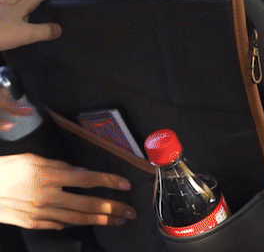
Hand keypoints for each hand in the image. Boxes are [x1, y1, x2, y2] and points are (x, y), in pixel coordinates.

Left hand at [0, 0, 61, 50]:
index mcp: (23, 1)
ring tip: (26, 13)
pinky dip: (11, 7)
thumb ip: (43, 31)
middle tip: (41, 7)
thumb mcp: (24, 35)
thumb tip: (60, 29)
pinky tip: (9, 18)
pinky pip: (7, 2)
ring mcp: (2, 2)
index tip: (52, 2)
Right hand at [0, 153, 136, 229]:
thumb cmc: (10, 168)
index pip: (87, 180)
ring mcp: (42, 214)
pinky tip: (92, 222)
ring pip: (78, 219)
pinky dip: (79, 223)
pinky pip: (62, 225)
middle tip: (130, 212)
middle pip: (87, 204)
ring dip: (101, 220)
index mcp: (50, 176)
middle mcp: (49, 197)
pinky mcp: (35, 225)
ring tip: (119, 220)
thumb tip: (83, 173)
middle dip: (112, 208)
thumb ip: (62, 167)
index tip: (125, 185)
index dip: (108, 182)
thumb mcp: (36, 159)